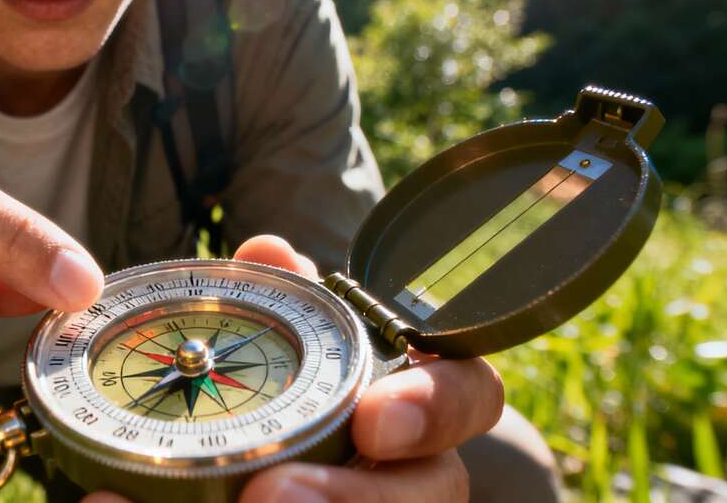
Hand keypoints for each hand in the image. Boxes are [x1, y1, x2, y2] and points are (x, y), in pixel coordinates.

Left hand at [82, 235, 502, 502]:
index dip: (438, 406)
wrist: (256, 478)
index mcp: (414, 407)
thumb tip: (267, 249)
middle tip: (272, 497)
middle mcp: (414, 476)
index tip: (375, 419)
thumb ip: (283, 302)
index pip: (470, 395)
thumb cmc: (281, 398)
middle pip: (434, 493)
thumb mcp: (281, 348)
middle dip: (361, 501)